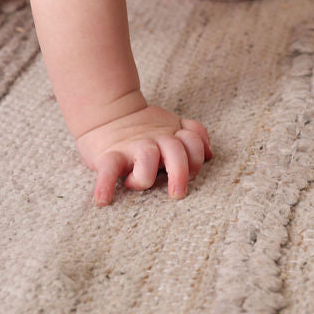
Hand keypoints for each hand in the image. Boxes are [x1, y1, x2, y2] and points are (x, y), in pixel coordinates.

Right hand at [76, 95, 212, 205]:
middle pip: (175, 150)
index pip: (193, 142)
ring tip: (134, 184)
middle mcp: (155, 139)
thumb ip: (192, 135)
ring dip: (145, 176)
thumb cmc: (145, 128)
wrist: (107, 112)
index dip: (196, 157)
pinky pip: (108, 170)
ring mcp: (132, 146)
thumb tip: (210, 155)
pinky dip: (105, 186)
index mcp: (171, 135)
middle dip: (180, 172)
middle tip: (177, 193)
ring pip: (146, 157)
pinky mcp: (109, 155)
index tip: (191, 172)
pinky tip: (103, 200)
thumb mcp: (171, 126)